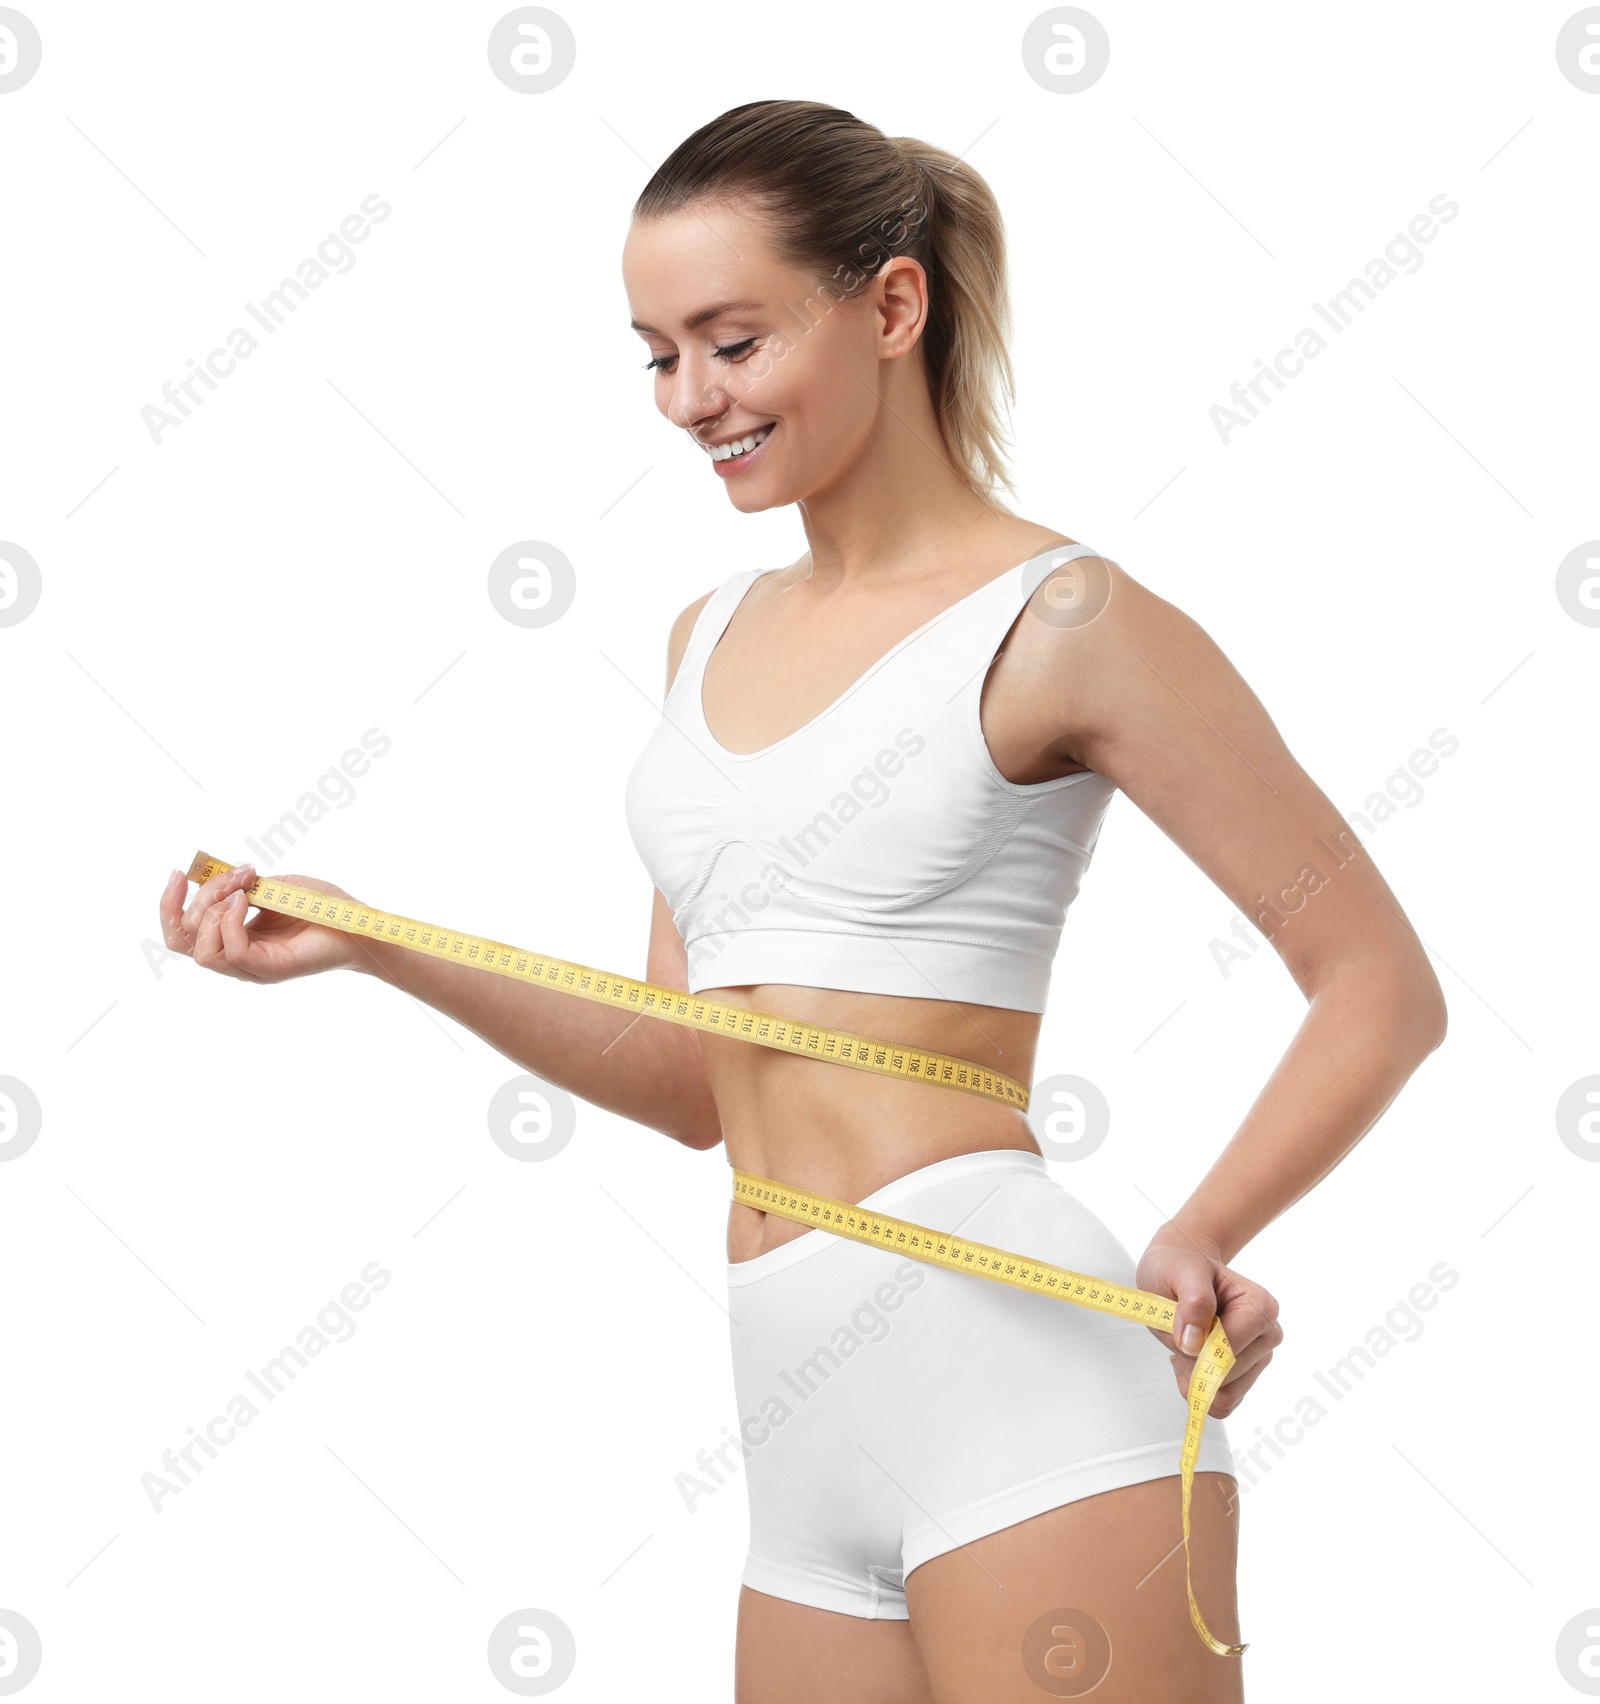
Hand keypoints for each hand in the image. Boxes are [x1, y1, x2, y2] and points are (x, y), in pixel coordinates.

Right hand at [158, 863, 367, 983]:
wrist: (357, 922)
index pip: (181, 934)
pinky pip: (232, 951)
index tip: (180, 872)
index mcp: (232, 939)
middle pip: (183, 940)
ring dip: (214, 909)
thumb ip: (238, 886)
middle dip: (198, 899)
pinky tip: (247, 901)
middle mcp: (237, 958)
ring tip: (244, 890)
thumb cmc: (320, 906)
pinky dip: (231, 920)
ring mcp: (252, 968)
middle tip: (234, 875)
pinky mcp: (270, 970)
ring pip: (201, 950)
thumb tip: (209, 876)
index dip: (170, 905)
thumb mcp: (270, 887)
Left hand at [1135, 1227, 1281, 1418]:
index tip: (1178, 1323)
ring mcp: (1259, 1358)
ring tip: (1184, 1340)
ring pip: (1224, 1395)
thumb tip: (1193, 1344)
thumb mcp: (1179, 1272)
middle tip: (1178, 1330)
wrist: (1180, 1267)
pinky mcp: (1247, 1375)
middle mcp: (1268, 1335)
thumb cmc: (1180, 1267)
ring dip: (1192, 1373)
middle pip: (1225, 1379)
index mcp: (1261, 1308)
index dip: (1192, 1346)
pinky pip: (1222, 1403)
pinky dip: (1197, 1386)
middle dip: (1191, 1360)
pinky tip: (1189, 1357)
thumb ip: (1192, 1303)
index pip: (1226, 1353)